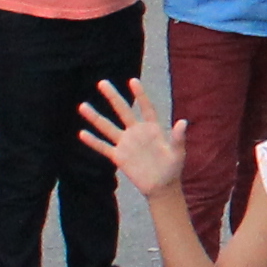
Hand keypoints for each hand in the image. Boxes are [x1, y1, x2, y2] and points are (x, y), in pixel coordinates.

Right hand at [76, 77, 185, 196]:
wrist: (162, 186)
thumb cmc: (173, 168)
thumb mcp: (178, 153)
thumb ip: (178, 138)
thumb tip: (183, 122)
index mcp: (153, 128)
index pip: (146, 107)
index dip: (140, 95)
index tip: (133, 81)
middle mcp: (137, 132)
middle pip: (123, 111)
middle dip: (113, 97)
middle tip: (102, 83)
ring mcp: (126, 144)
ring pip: (108, 128)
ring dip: (95, 117)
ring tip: (82, 106)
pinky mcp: (119, 157)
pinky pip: (104, 147)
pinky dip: (93, 141)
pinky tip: (82, 133)